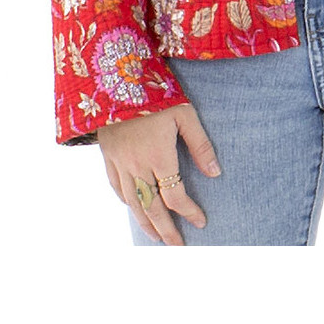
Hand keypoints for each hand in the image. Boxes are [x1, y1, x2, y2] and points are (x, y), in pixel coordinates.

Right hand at [98, 101, 220, 246]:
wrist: (115, 77)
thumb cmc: (156, 93)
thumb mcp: (184, 113)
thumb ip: (200, 145)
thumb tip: (216, 173)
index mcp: (158, 156)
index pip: (175, 196)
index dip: (189, 212)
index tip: (201, 222)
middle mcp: (137, 165)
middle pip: (152, 208)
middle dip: (166, 231)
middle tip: (178, 247)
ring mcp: (119, 162)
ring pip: (132, 203)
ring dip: (145, 223)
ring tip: (157, 237)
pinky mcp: (108, 156)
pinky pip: (116, 187)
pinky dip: (126, 202)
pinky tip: (134, 208)